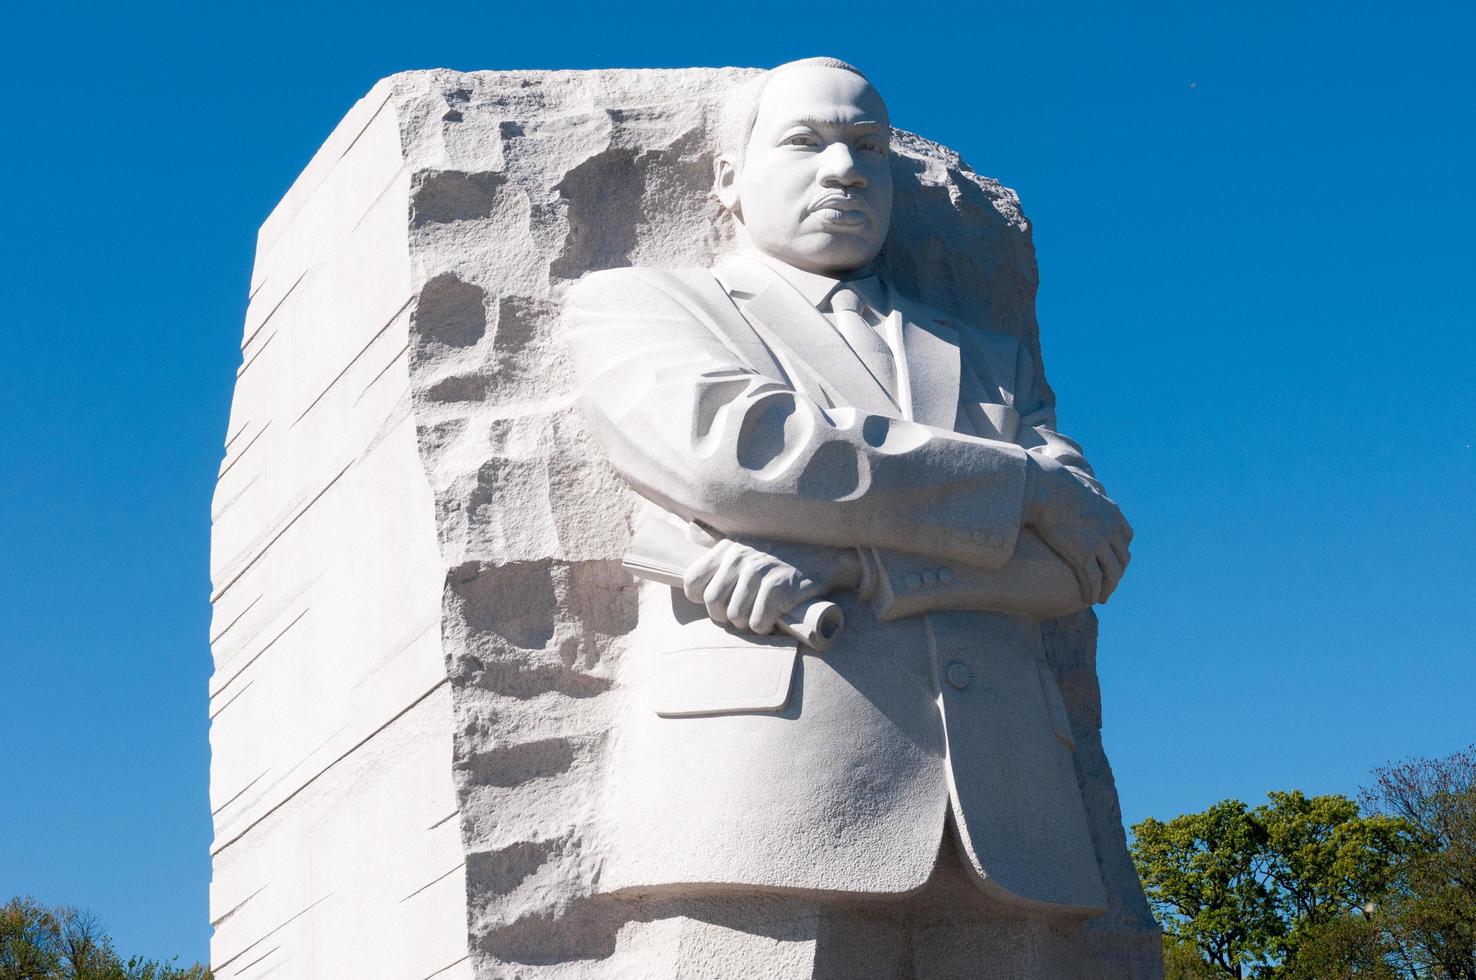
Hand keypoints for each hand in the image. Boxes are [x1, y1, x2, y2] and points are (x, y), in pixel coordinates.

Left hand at [683, 539, 860, 634]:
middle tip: (742, 614)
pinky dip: (764, 627)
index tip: (720, 602)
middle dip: (725, 616)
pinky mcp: (780, 589)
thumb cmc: (781, 553)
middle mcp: (740, 557)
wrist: (825, 556)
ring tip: (759, 615)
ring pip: (736, 616)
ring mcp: (760, 573)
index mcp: (727, 548)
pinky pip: (758, 622)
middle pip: (713, 604)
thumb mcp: (746, 540)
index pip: (693, 582)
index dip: (702, 599)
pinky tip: (772, 619)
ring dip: (747, 623)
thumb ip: (718, 540)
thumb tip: (690, 530)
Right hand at [1023, 456, 1132, 604]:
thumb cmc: (1054, 485)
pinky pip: (1093, 579)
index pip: (1126, 537)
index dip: (1121, 551)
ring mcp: (1098, 543)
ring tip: (1102, 598)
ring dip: (1108, 588)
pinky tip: (1089, 598)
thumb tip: (1080, 485)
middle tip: (1109, 585)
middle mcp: (1110, 529)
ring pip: (1111, 573)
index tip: (1114, 561)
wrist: (1045, 489)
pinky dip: (1094, 591)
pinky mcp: (1083, 554)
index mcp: (1111, 513)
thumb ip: (1086, 491)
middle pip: (1122, 559)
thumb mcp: (1079, 486)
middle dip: (1117, 574)